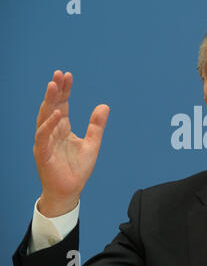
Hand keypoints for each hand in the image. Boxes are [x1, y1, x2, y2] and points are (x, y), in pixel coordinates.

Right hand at [33, 70, 109, 216]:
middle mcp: (51, 132)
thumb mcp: (92, 144)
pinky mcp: (42, 153)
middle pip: (52, 106)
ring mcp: (45, 142)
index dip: (64, 90)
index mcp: (62, 129)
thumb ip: (97, 126)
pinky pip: (43, 136)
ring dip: (49, 101)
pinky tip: (57, 114)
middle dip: (55, 90)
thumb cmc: (77, 169)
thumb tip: (104, 106)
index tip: (68, 76)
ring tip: (53, 85)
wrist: (69, 191)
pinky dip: (49, 125)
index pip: (62, 104)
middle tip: (59, 74)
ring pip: (44, 117)